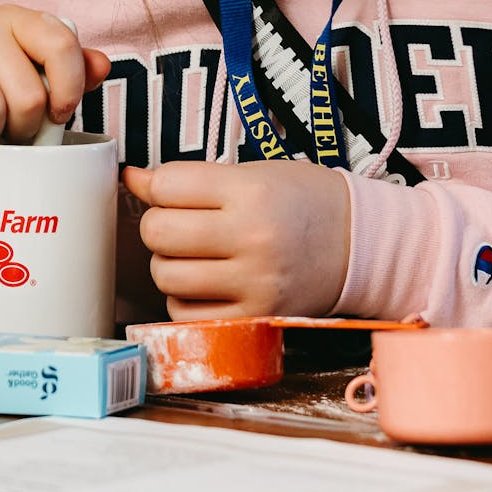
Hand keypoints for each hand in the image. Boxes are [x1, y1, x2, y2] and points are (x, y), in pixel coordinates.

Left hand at [121, 160, 350, 319]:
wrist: (360, 244)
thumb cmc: (301, 202)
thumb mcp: (252, 175)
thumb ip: (189, 179)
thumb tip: (131, 179)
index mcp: (251, 190)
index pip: (167, 185)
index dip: (159, 188)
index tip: (174, 193)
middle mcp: (253, 236)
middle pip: (158, 232)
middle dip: (158, 227)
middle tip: (181, 225)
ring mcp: (255, 282)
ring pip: (165, 276)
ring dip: (168, 265)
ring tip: (195, 256)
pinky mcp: (256, 316)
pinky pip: (186, 314)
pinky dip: (184, 300)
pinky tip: (206, 285)